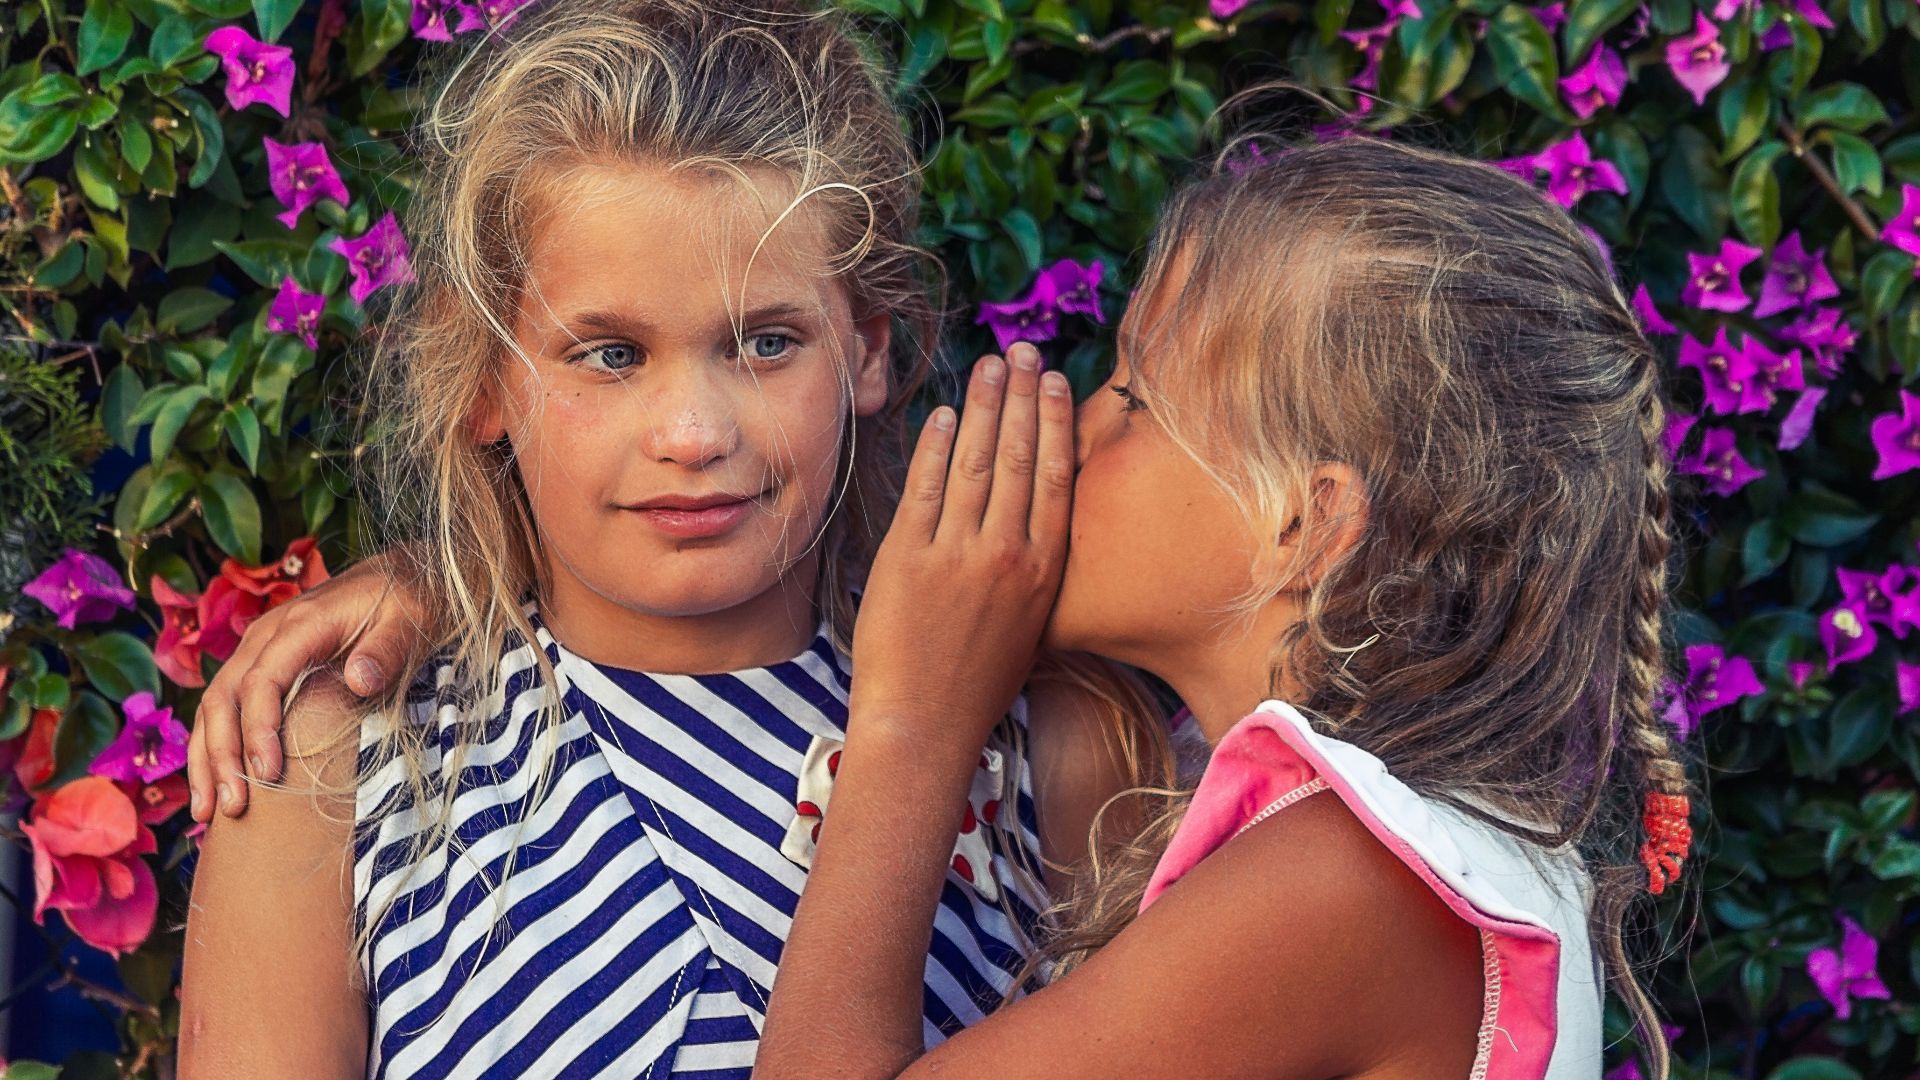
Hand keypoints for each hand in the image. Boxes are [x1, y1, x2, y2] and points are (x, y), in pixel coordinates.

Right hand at [187, 551, 429, 820]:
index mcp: (301, 623)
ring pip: (215, 705)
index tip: (267, 775)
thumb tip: (358, 679)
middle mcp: (269, 634)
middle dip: (221, 755)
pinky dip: (217, 746)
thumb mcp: (413, 619)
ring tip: (210, 812)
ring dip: (208, 759)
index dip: (258, 730)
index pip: (262, 681)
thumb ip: (387, 648)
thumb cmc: (413, 600)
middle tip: (231, 809)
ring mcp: (262, 649)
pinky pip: (229, 706)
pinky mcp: (266, 665)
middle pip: (224, 697)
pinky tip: (218, 784)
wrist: (408, 575)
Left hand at [848, 342, 1074, 756]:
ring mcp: (956, 555)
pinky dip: (934, 446)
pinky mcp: (909, 559)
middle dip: (1020, 396)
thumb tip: (1035, 512)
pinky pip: (924, 488)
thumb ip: (1034, 567)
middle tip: (1022, 351)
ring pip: (973, 462)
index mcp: (1043, 572)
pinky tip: (942, 414)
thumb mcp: (1029, 623)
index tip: (1055, 383)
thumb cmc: (977, 682)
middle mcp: (1006, 556)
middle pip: (1016, 457)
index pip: (1054, 478)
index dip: (1054, 423)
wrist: (924, 726)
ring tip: (989, 365)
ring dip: (981, 407)